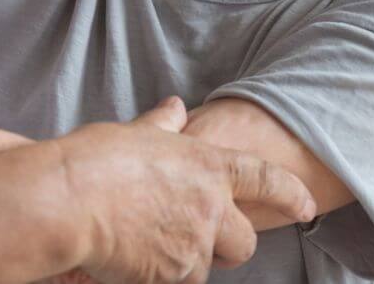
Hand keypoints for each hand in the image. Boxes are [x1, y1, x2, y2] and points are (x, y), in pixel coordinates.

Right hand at [60, 98, 314, 283]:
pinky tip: (132, 256)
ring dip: (187, 259)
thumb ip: (163, 125)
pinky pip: (176, 282)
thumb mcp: (133, 133)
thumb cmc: (94, 159)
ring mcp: (193, 246)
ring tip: (146, 240)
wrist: (67, 201)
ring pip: (206, 266)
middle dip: (229, 243)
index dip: (289, 192)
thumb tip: (176, 107)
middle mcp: (209, 207)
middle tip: (199, 235)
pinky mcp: (171, 277)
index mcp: (205, 165)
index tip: (306, 205)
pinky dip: (161, 275)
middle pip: (245, 241)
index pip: (264, 178)